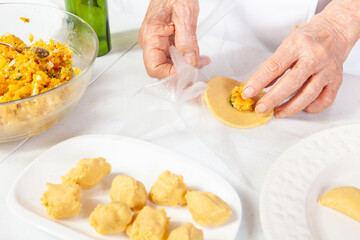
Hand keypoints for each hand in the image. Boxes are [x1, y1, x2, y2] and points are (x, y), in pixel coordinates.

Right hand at [138, 0, 209, 78]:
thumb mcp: (185, 13)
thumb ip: (187, 39)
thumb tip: (189, 61)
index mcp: (150, 36)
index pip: (155, 68)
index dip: (171, 74)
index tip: (188, 71)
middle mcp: (152, 42)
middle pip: (163, 70)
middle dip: (181, 74)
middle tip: (198, 72)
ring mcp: (159, 42)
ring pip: (170, 65)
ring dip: (186, 68)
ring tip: (201, 62)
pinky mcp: (167, 41)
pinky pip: (176, 57)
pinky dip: (187, 60)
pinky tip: (198, 58)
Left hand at [242, 0, 359, 117]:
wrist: (335, 31)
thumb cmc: (307, 39)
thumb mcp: (286, 44)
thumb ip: (274, 64)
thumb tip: (259, 85)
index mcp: (298, 44)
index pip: (274, 66)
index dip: (259, 81)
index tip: (247, 92)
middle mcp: (315, 56)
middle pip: (292, 82)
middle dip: (273, 98)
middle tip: (260, 107)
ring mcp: (328, 69)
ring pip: (308, 94)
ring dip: (290, 107)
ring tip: (278, 112)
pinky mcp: (336, 80)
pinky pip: (325, 100)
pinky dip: (312, 107)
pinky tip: (302, 107)